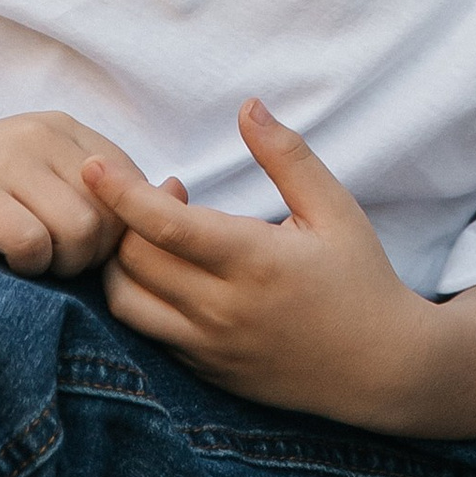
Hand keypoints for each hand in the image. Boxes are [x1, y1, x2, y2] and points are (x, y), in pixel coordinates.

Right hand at [0, 111, 150, 277]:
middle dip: (92, 256)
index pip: (131, 185)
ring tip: (34, 265)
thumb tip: (177, 197)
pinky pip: (32, 244)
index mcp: (64, 129)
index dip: (117, 232)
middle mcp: (41, 135)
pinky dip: (27, 267)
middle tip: (56, 265)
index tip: (84, 252)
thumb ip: (97, 188)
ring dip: (61, 265)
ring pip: (80, 230)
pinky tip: (6, 264)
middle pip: (111, 215)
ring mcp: (6, 161)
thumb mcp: (37, 175)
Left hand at [90, 99, 429, 416]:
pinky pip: (149, 333)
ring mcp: (210, 348)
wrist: (382, 370)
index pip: (166, 226)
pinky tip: (169, 270)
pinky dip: (141, 296)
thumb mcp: (335, 209)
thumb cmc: (361, 279)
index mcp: (255, 262)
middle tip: (167, 192)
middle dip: (127, 218)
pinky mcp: (206, 371)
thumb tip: (247, 106)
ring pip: (128, 303)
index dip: (121, 193)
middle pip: (135, 261)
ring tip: (157, 233)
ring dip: (122, 262)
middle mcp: (223, 310)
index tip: (93, 164)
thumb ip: (288, 156)